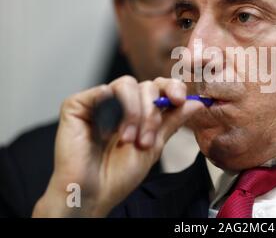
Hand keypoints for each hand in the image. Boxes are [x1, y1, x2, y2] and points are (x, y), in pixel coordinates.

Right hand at [32, 76, 203, 216]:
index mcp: (139, 110)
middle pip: (146, 85)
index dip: (172, 87)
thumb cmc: (119, 174)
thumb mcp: (155, 145)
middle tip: (146, 141)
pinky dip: (111, 111)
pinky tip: (107, 133)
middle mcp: (120, 102)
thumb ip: (173, 120)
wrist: (92, 193)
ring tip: (128, 140)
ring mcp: (99, 101)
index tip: (179, 99)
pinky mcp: (77, 104)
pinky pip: (102, 91)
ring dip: (133, 113)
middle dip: (151, 113)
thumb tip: (196, 103)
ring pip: (126, 84)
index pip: (160, 86)